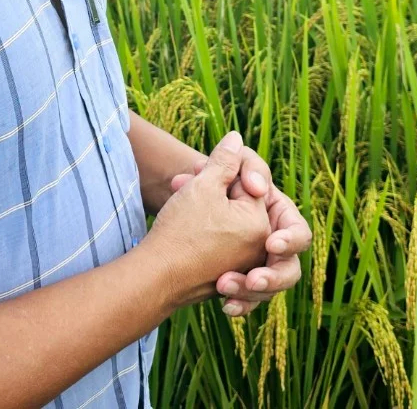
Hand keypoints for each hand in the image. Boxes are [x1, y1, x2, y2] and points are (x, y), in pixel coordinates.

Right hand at [141, 131, 269, 309]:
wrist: (156, 277)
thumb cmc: (180, 229)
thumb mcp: (204, 184)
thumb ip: (225, 159)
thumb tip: (237, 138)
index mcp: (260, 223)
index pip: (245, 183)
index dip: (218, 177)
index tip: (197, 181)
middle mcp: (258, 247)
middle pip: (239, 204)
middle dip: (212, 194)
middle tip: (185, 194)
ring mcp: (243, 264)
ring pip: (227, 224)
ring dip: (205, 212)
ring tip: (182, 212)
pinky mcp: (227, 276)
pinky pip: (220, 246)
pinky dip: (204, 235)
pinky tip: (185, 232)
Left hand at [169, 142, 311, 316]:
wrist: (169, 234)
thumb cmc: (192, 204)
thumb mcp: (208, 182)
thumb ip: (227, 163)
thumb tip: (235, 136)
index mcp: (270, 213)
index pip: (293, 226)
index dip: (288, 235)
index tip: (268, 243)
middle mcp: (270, 241)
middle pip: (289, 266)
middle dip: (273, 275)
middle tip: (253, 278)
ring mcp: (258, 265)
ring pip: (270, 286)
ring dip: (251, 290)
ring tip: (225, 286)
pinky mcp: (243, 283)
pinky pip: (250, 301)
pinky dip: (240, 303)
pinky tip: (225, 306)